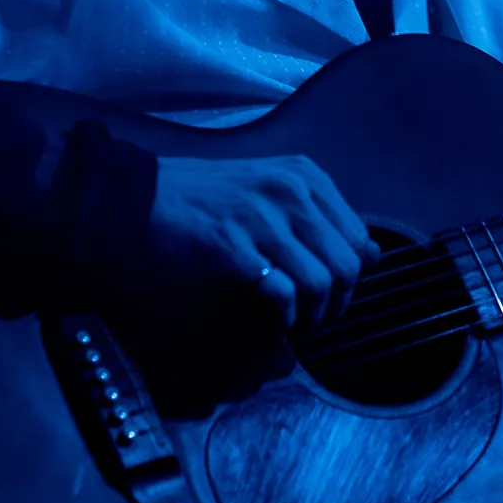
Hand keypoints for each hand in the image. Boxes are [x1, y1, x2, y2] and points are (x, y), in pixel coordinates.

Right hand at [144, 155, 380, 332]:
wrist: (128, 202)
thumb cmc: (197, 202)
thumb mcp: (270, 195)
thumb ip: (320, 220)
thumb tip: (375, 254)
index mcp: (305, 176)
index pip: (360, 240)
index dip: (349, 280)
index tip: (327, 299)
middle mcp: (291, 190)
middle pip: (348, 265)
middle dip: (335, 305)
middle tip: (310, 322)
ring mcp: (263, 216)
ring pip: (322, 282)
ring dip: (311, 317)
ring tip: (291, 326)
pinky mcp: (234, 247)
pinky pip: (283, 293)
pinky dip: (283, 319)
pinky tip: (268, 322)